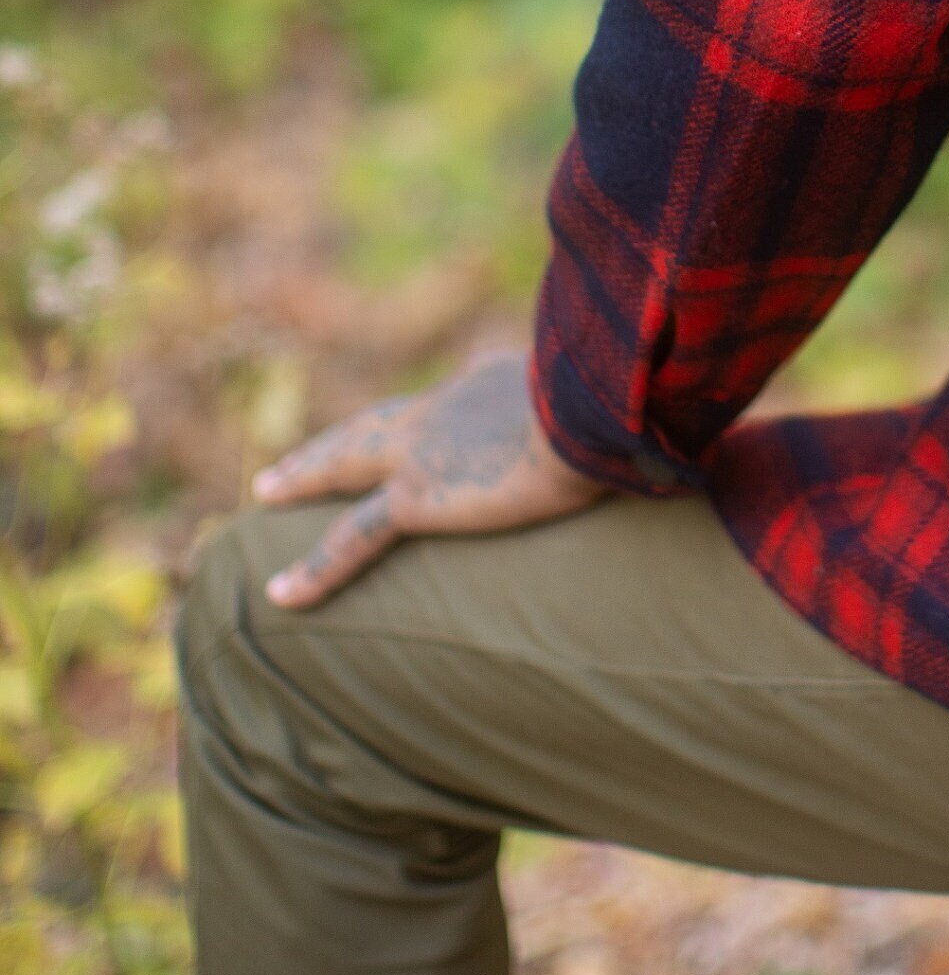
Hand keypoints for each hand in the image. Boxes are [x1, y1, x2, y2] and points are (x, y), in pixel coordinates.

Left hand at [252, 352, 607, 608]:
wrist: (599, 408)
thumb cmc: (626, 406)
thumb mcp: (617, 401)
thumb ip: (613, 414)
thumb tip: (653, 432)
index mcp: (494, 380)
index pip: (450, 397)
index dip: (431, 411)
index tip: (426, 416)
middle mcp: (447, 407)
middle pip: (375, 422)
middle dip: (338, 436)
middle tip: (305, 447)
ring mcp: (424, 450)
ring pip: (343, 463)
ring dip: (303, 475)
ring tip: (268, 488)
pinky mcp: (418, 497)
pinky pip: (350, 541)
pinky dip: (313, 569)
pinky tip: (279, 595)